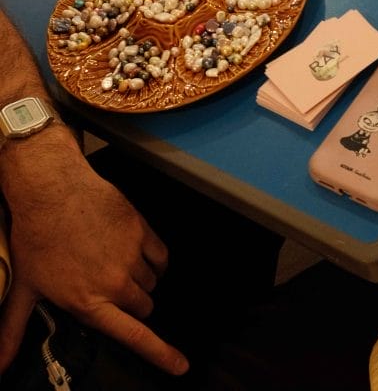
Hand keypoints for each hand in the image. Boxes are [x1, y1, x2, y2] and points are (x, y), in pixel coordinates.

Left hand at [0, 132, 187, 376]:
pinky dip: (154, 258)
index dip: (162, 353)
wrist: (53, 190)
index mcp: (90, 303)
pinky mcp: (141, 229)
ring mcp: (131, 255)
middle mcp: (115, 283)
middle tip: (110, 287)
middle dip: (132, 303)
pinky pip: (162, 255)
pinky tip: (136, 250)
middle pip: (144, 306)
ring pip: (152, 281)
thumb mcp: (25, 288)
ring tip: (116, 263)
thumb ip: (14, 331)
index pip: (135, 335)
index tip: (181, 366)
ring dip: (141, 279)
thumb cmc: (37, 238)